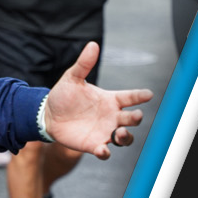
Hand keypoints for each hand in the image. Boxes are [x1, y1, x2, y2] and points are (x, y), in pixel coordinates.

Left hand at [40, 42, 153, 159]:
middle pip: (131, 119)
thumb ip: (84, 64)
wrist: (48, 115)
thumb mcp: (72, 78)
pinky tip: (103, 150)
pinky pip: (104, 152)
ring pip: (123, 138)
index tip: (148, 94)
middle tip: (136, 116)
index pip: (130, 97)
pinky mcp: (93, 145)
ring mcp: (104, 132)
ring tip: (118, 133)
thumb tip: (92, 44)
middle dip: (136, 118)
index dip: (140, 96)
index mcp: (110, 99)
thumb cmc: (64, 95)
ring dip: (125, 137)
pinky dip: (105, 153)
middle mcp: (111, 116)